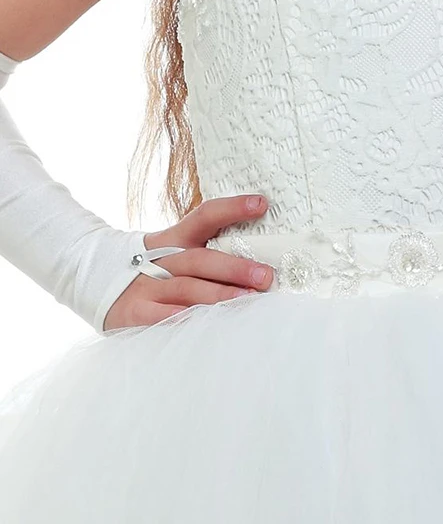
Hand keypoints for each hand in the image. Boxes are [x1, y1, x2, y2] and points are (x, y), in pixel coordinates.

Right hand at [103, 194, 274, 330]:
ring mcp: (145, 286)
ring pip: (186, 289)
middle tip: (265, 276)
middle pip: (200, 260)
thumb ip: (209, 252)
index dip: (233, 208)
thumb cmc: (152, 268)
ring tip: (248, 301)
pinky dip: (186, 320)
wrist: (92, 279)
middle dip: (234, 268)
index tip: (262, 203)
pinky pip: (162, 318)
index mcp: (174, 237)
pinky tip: (209, 324)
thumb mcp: (174, 249)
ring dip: (219, 296)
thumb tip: (261, 260)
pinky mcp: (133, 313)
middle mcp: (161, 259)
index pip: (205, 216)